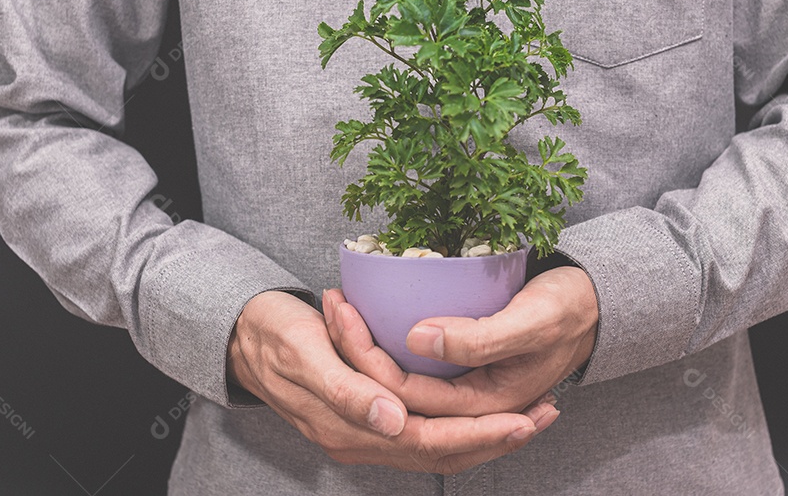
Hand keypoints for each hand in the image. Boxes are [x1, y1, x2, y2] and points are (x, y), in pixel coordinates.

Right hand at [227, 289, 558, 472]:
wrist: (242, 335)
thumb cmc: (273, 334)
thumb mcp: (305, 353)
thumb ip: (347, 392)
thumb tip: (394, 424)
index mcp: (349, 427)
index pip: (429, 443)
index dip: (479, 435)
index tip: (523, 419)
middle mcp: (360, 439)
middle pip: (441, 453)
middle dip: (495, 439)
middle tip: (545, 416)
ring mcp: (363, 431)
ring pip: (436, 447)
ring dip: (484, 434)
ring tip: (530, 415)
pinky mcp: (366, 416)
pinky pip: (422, 432)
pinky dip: (459, 425)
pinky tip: (483, 411)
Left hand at [325, 266, 597, 417]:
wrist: (597, 303)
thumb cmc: (569, 308)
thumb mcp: (532, 319)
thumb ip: (479, 338)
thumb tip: (415, 340)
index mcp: (486, 403)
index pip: (407, 397)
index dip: (368, 360)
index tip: (343, 311)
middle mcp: (471, 404)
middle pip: (394, 396)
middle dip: (354, 353)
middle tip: (331, 303)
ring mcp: (466, 389)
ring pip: (399, 385)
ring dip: (365, 350)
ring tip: (339, 308)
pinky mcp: (463, 370)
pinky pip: (414, 371)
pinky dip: (386, 348)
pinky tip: (369, 322)